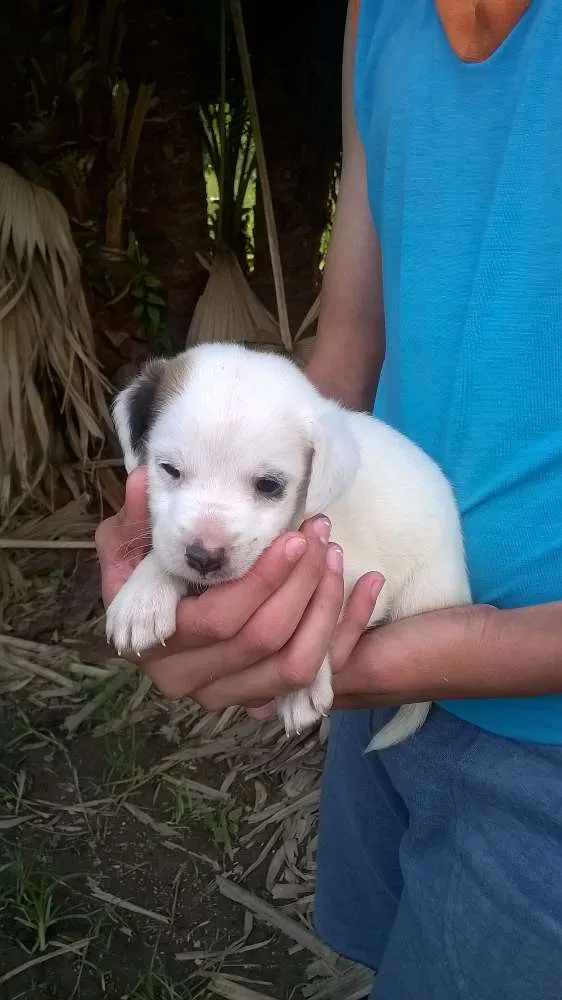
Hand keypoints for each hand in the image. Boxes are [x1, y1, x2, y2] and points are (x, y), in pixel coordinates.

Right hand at [95, 468, 383, 715]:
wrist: (160, 618)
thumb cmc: (149, 573)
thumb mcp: (134, 544)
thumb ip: (139, 517)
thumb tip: (140, 480)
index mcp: (154, 644)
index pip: (222, 619)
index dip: (264, 579)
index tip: (294, 537)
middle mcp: (190, 681)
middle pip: (265, 640)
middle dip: (301, 582)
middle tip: (319, 533)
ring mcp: (231, 696)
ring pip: (296, 664)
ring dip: (326, 605)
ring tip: (335, 553)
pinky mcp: (266, 698)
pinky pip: (320, 675)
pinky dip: (348, 628)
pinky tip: (367, 583)